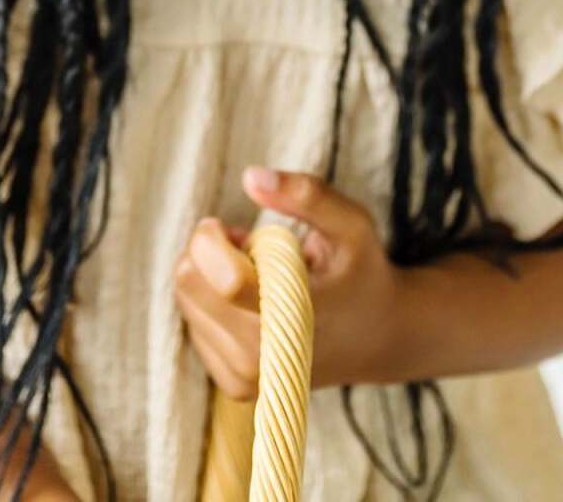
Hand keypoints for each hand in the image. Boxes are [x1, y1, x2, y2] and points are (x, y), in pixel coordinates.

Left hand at [173, 167, 404, 399]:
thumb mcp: (350, 223)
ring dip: (209, 274)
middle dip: (209, 251)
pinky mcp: (232, 385)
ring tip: (254, 271)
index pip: (225, 281)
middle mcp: (262, 361)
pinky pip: (193, 323)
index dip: (212, 240)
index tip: (232, 227)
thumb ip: (306, 195)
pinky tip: (247, 296)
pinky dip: (211, 299)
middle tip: (247, 246)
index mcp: (294, 321)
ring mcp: (245, 379)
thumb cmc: (362, 272)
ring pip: (185, 301)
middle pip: (189, 285)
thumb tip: (250, 177)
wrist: (377, 338)